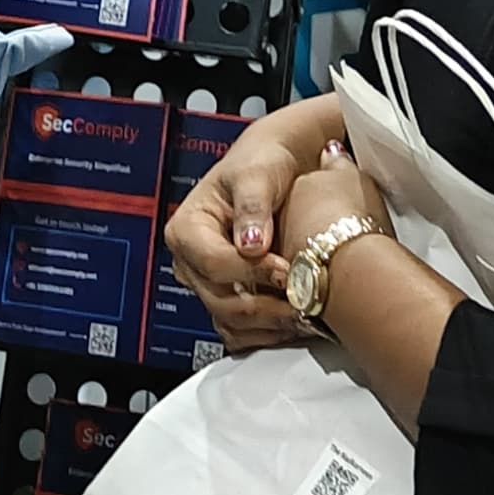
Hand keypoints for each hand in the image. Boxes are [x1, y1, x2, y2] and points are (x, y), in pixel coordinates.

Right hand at [163, 95, 351, 349]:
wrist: (279, 167)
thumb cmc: (262, 163)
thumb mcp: (256, 174)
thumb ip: (252, 206)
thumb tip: (250, 244)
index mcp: (187, 228)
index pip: (212, 262)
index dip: (250, 271)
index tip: (287, 269)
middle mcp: (191, 260)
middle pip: (219, 299)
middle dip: (264, 305)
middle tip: (304, 299)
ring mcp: (207, 282)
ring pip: (230, 321)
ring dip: (269, 323)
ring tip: (306, 312)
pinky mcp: (226, 297)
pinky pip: (240, 330)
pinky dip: (267, 332)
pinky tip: (297, 320)